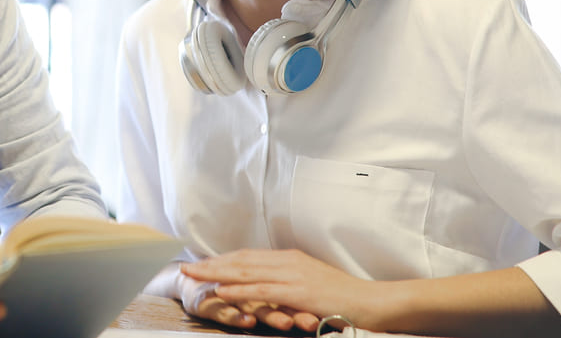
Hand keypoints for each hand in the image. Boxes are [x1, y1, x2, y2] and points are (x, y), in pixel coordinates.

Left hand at [182, 249, 376, 333]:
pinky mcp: (300, 291)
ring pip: (247, 271)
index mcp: (290, 259)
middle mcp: (288, 262)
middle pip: (241, 260)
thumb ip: (289, 285)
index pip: (248, 257)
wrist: (374, 302)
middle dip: (211, 264)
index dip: (222, 259)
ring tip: (194, 275)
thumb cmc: (345, 299)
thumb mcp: (312, 286)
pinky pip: (263, 289)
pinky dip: (240, 289)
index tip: (200, 263)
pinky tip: (222, 290)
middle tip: (186, 267)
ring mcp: (294, 275)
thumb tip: (269, 291)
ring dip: (217, 273)